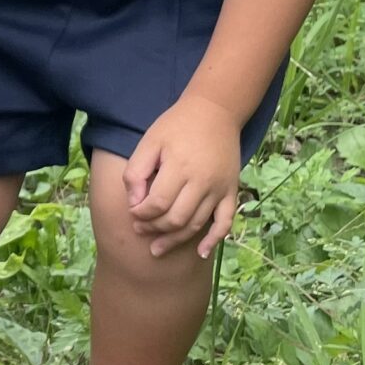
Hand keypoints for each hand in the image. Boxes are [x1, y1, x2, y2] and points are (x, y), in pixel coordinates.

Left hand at [122, 96, 244, 259]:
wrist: (215, 111)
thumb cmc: (176, 126)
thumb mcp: (149, 141)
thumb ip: (136, 171)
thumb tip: (134, 202)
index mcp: (179, 167)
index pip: (157, 204)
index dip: (142, 214)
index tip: (133, 213)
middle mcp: (202, 182)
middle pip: (176, 219)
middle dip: (154, 229)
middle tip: (140, 229)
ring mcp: (219, 189)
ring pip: (196, 225)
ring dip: (175, 240)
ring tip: (157, 247)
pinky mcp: (231, 191)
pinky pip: (225, 222)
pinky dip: (214, 240)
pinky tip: (200, 253)